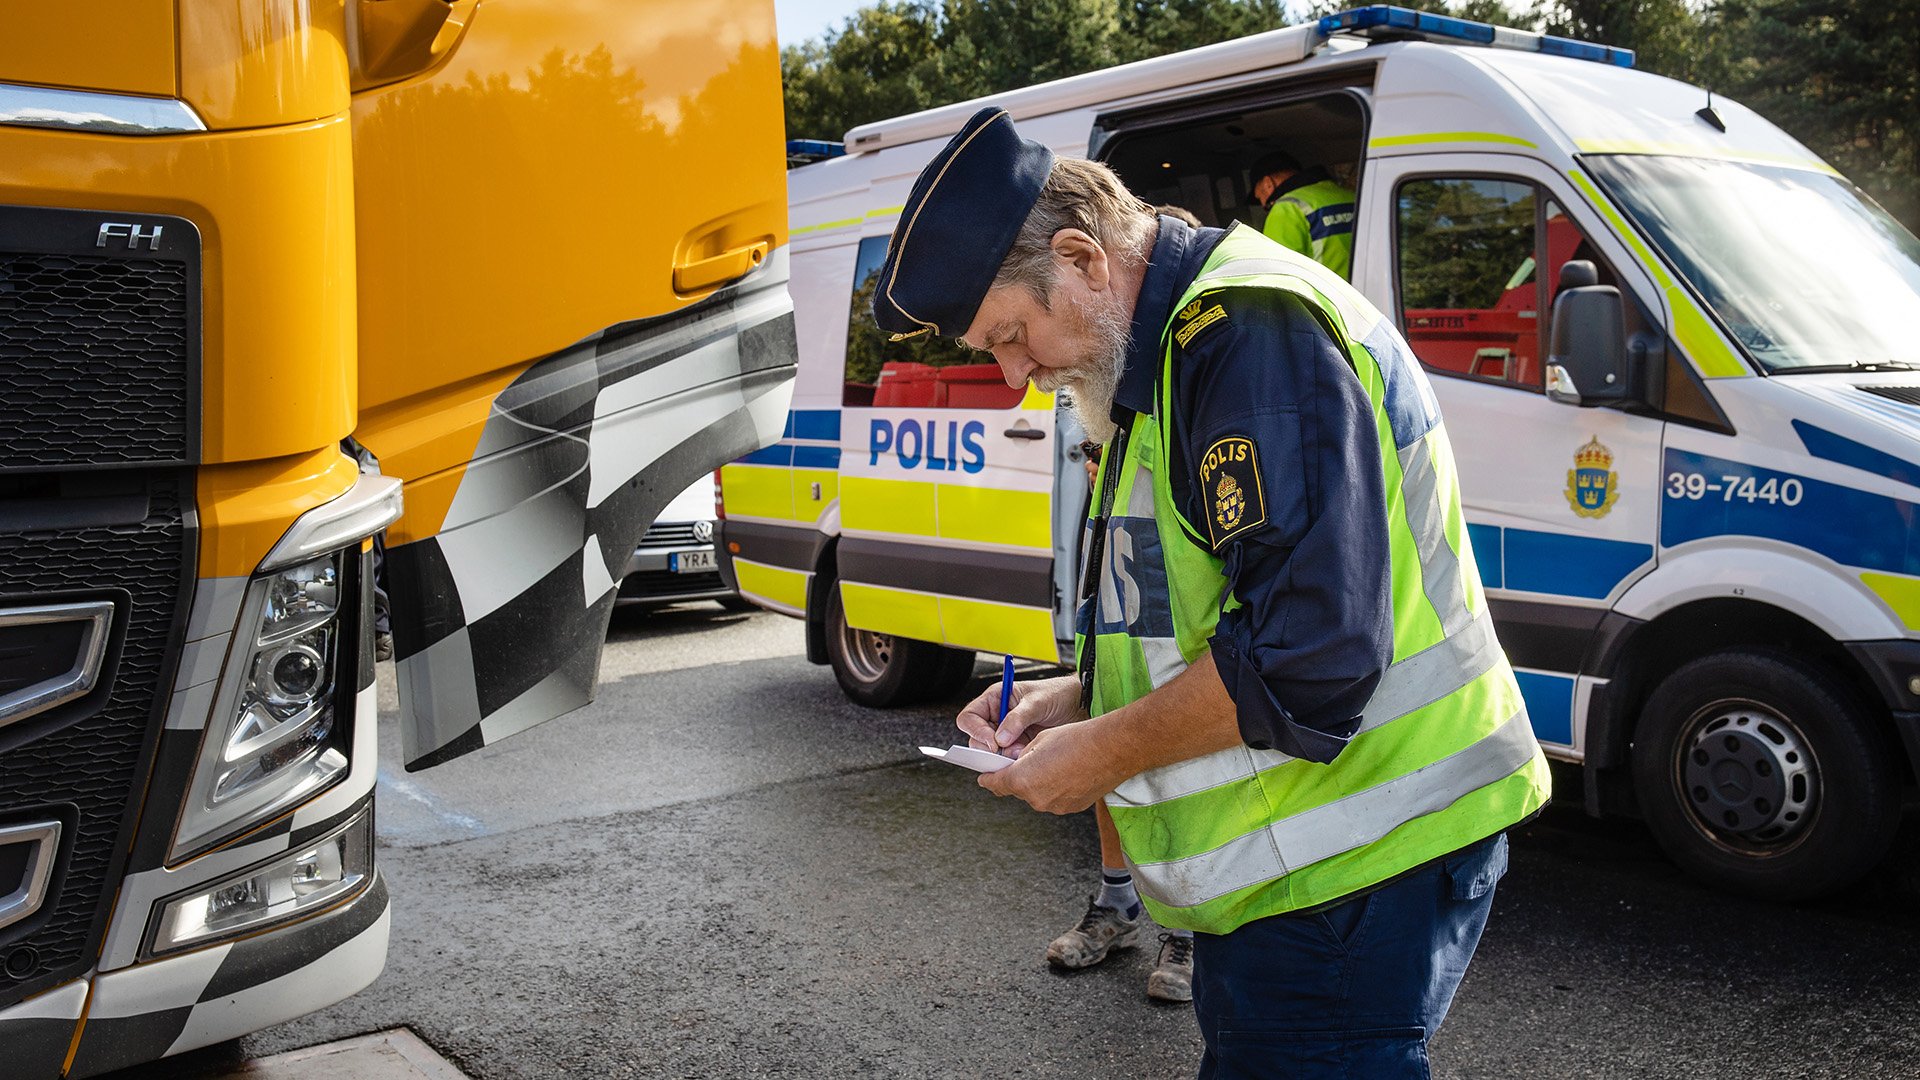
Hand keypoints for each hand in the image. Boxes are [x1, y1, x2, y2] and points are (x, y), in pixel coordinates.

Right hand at [955, 674, 1084, 756]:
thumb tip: (1000, 739)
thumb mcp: (1037, 702)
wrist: (1079, 706)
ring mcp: (1007, 733)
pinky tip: (1027, 754)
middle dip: (990, 748)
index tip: (992, 742)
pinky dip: (1015, 761)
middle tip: (1007, 751)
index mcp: (995, 699)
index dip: (976, 731)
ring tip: (1022, 750)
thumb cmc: (1058, 694)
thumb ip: (1017, 719)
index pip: (969, 717)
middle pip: (976, 738)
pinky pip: (1008, 759)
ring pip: (991, 752)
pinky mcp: (1019, 746)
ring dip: (1004, 756)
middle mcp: (997, 717)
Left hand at [978, 720, 1124, 814]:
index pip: (995, 783)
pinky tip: (1068, 772)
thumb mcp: (1039, 741)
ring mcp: (1054, 807)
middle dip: (1018, 777)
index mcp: (1022, 779)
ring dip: (1039, 783)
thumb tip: (1019, 764)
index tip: (984, 777)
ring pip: (1037, 795)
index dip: (988, 778)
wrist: (1110, 749)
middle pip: (1017, 789)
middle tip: (1028, 761)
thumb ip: (1022, 757)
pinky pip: (1055, 798)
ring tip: (1055, 763)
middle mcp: (1035, 798)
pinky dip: (1056, 788)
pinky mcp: (1070, 808)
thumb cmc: (1075, 739)